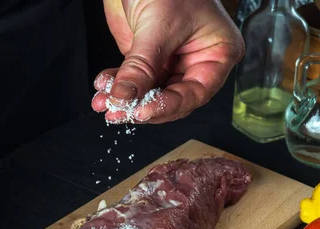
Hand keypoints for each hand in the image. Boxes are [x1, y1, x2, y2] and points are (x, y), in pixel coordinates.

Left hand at [92, 0, 243, 123]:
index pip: (195, 93)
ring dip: (124, 99)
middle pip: (171, 99)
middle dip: (141, 106)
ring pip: (150, 94)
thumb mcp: (157, 25)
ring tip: (103, 102)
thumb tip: (125, 98)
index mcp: (217, 54)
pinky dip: (117, 86)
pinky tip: (102, 88)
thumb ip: (141, 66)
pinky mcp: (149, 60)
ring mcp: (172, 62)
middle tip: (116, 111)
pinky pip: (134, 82)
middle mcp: (197, 62)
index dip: (167, 106)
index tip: (141, 112)